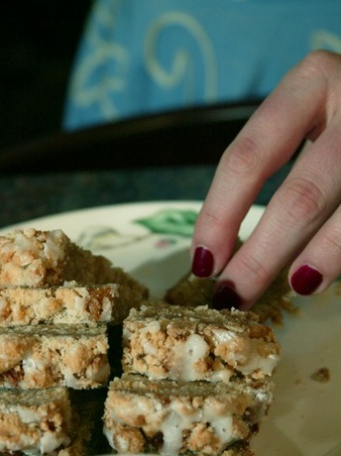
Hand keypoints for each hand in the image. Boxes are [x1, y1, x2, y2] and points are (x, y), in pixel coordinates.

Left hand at [190, 49, 340, 308]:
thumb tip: (221, 256)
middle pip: (300, 198)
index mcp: (310, 83)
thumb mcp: (306, 119)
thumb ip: (267, 169)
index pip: (247, 157)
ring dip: (319, 260)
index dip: (219, 216)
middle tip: (234, 296)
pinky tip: (326, 274)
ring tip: (295, 288)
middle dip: (262, 257)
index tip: (203, 263)